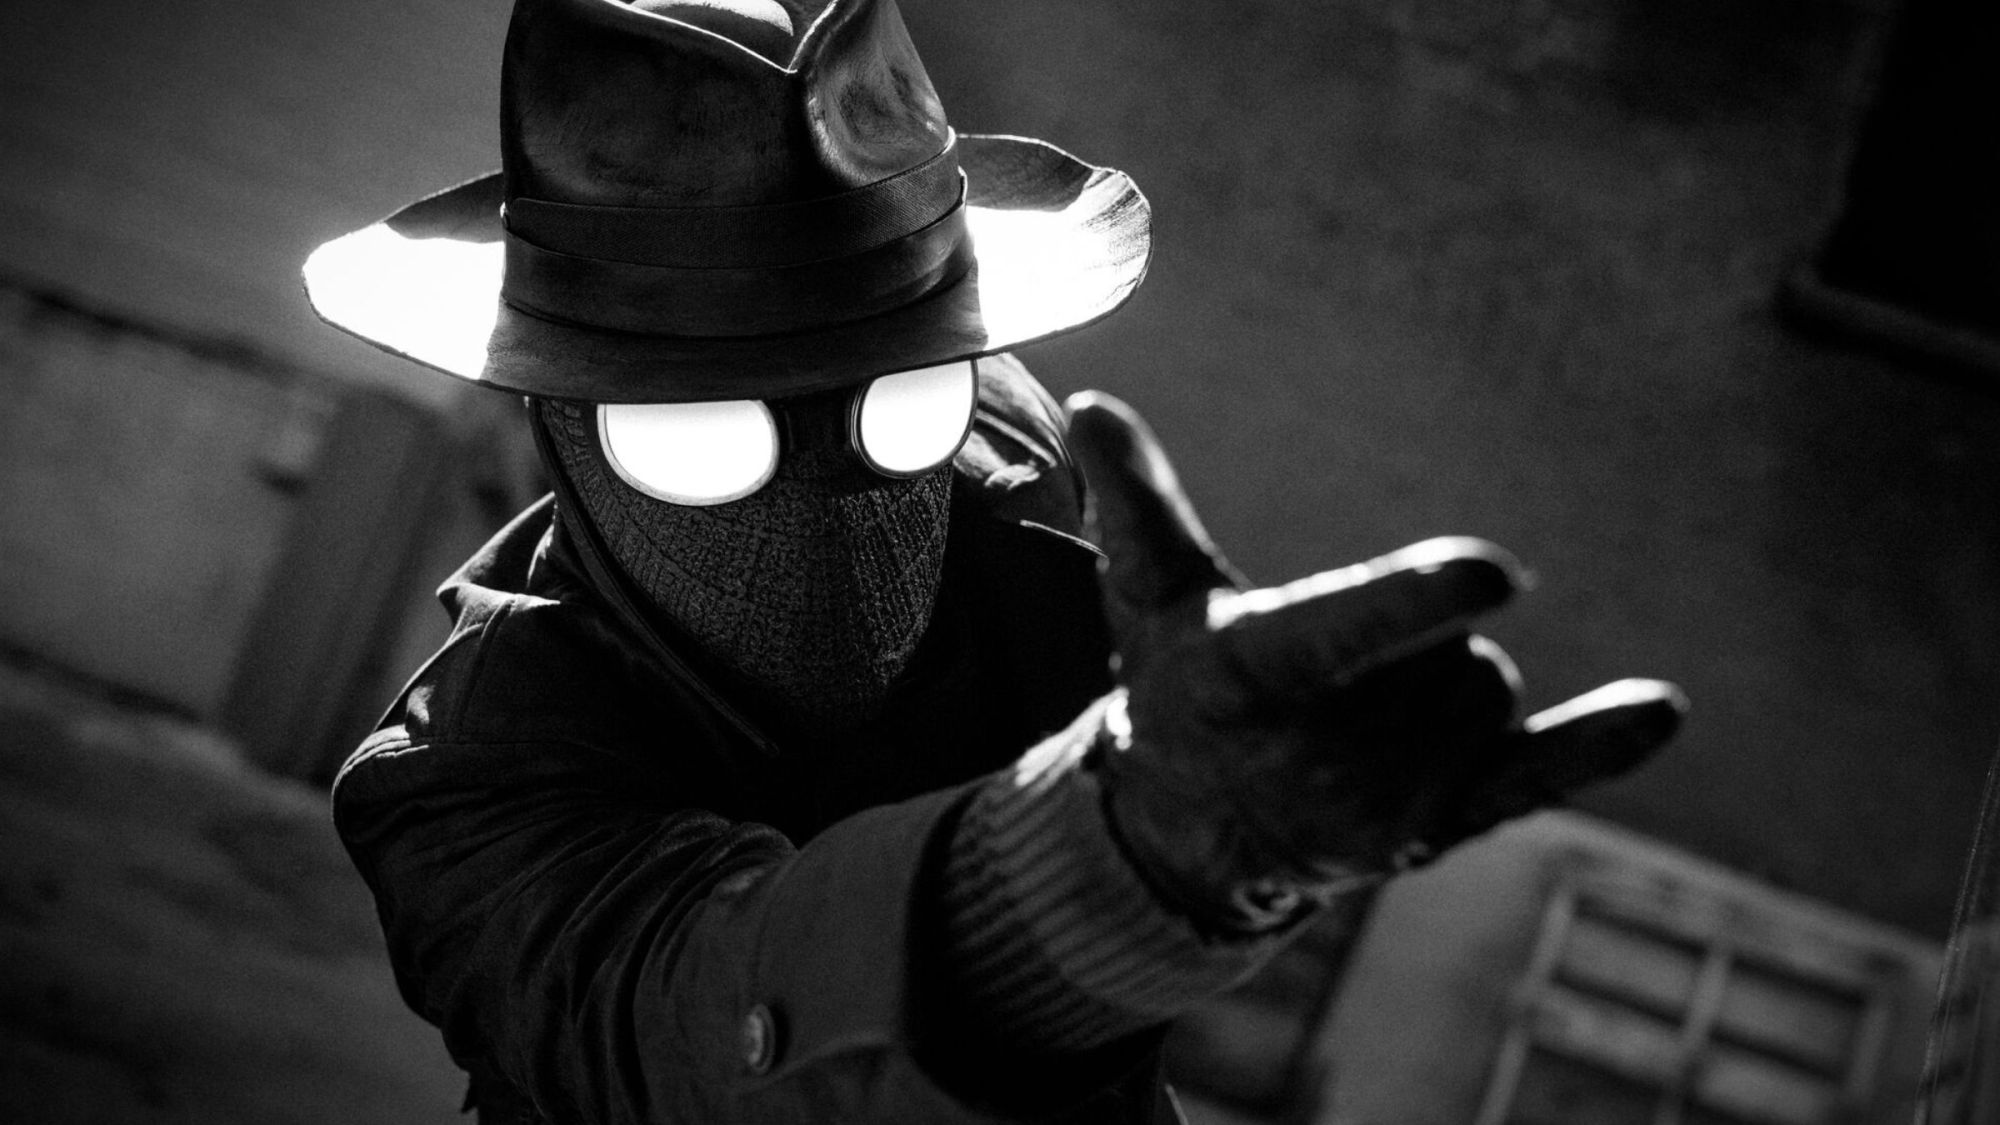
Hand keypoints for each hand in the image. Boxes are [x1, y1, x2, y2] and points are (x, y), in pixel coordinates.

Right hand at [1064, 391, 1686, 933]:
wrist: (1199, 829)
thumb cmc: (1180, 686)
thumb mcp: (1147, 597)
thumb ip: (1136, 500)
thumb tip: (1092, 402)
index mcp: (1253, 676)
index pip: (1341, 632)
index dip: (1414, 599)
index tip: (1495, 570)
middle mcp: (1325, 754)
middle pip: (1446, 651)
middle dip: (1413, 644)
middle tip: (1330, 680)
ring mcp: (1390, 802)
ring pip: (1486, 690)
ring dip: (1445, 685)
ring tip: (1360, 718)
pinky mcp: (1440, 828)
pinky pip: (1538, 776)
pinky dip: (1598, 744)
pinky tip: (1661, 709)